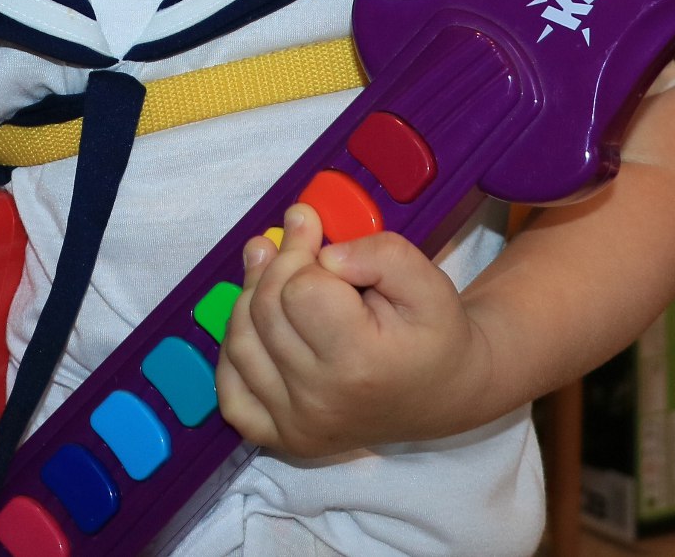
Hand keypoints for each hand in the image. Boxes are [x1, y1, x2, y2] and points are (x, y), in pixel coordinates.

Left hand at [213, 203, 492, 457]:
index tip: (324, 241)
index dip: (306, 254)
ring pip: (241, 343)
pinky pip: (231, 392)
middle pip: (265, 311)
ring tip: (277, 270)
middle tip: (299, 237)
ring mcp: (296, 425)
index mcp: (359, 363)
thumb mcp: (428, 282)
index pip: (300, 291)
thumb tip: (323, 254)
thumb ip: (381, 255)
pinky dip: (235, 353)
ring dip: (251, 297)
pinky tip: (257, 326)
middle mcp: (320, 401)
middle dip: (279, 264)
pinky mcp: (283, 437)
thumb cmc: (435, 333)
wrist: (444, 393)